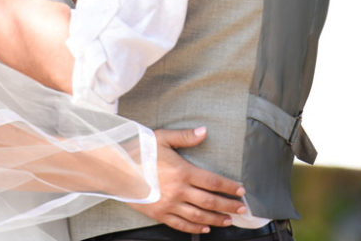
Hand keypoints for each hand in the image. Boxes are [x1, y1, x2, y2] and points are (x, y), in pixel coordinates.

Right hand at [128, 127, 246, 233]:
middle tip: (243, 210)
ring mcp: (169, 204)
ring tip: (228, 221)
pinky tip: (204, 228)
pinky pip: (181, 224)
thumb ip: (185, 137)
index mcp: (182, 171)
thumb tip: (204, 131)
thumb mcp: (163, 138)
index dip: (228, 187)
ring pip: (198, 216)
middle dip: (228, 206)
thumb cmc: (140, 151)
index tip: (241, 190)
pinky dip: (195, 228)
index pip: (212, 181)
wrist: (117, 169)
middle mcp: (178, 190)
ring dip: (216, 219)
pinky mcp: (159, 214)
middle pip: (209, 201)